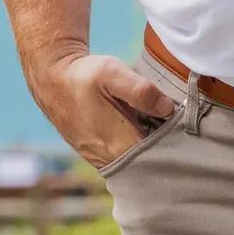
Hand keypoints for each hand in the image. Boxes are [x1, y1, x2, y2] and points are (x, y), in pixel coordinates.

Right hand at [32, 50, 179, 171]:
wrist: (51, 79)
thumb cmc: (83, 76)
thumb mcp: (113, 73)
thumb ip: (141, 91)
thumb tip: (167, 108)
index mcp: (120, 146)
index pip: (161, 156)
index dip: (174, 141)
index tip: (181, 124)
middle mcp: (111, 160)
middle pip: (150, 161)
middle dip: (163, 145)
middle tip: (170, 122)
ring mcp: (101, 159)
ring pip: (137, 160)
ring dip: (147, 144)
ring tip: (152, 121)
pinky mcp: (95, 154)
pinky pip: (124, 156)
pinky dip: (134, 145)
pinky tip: (137, 125)